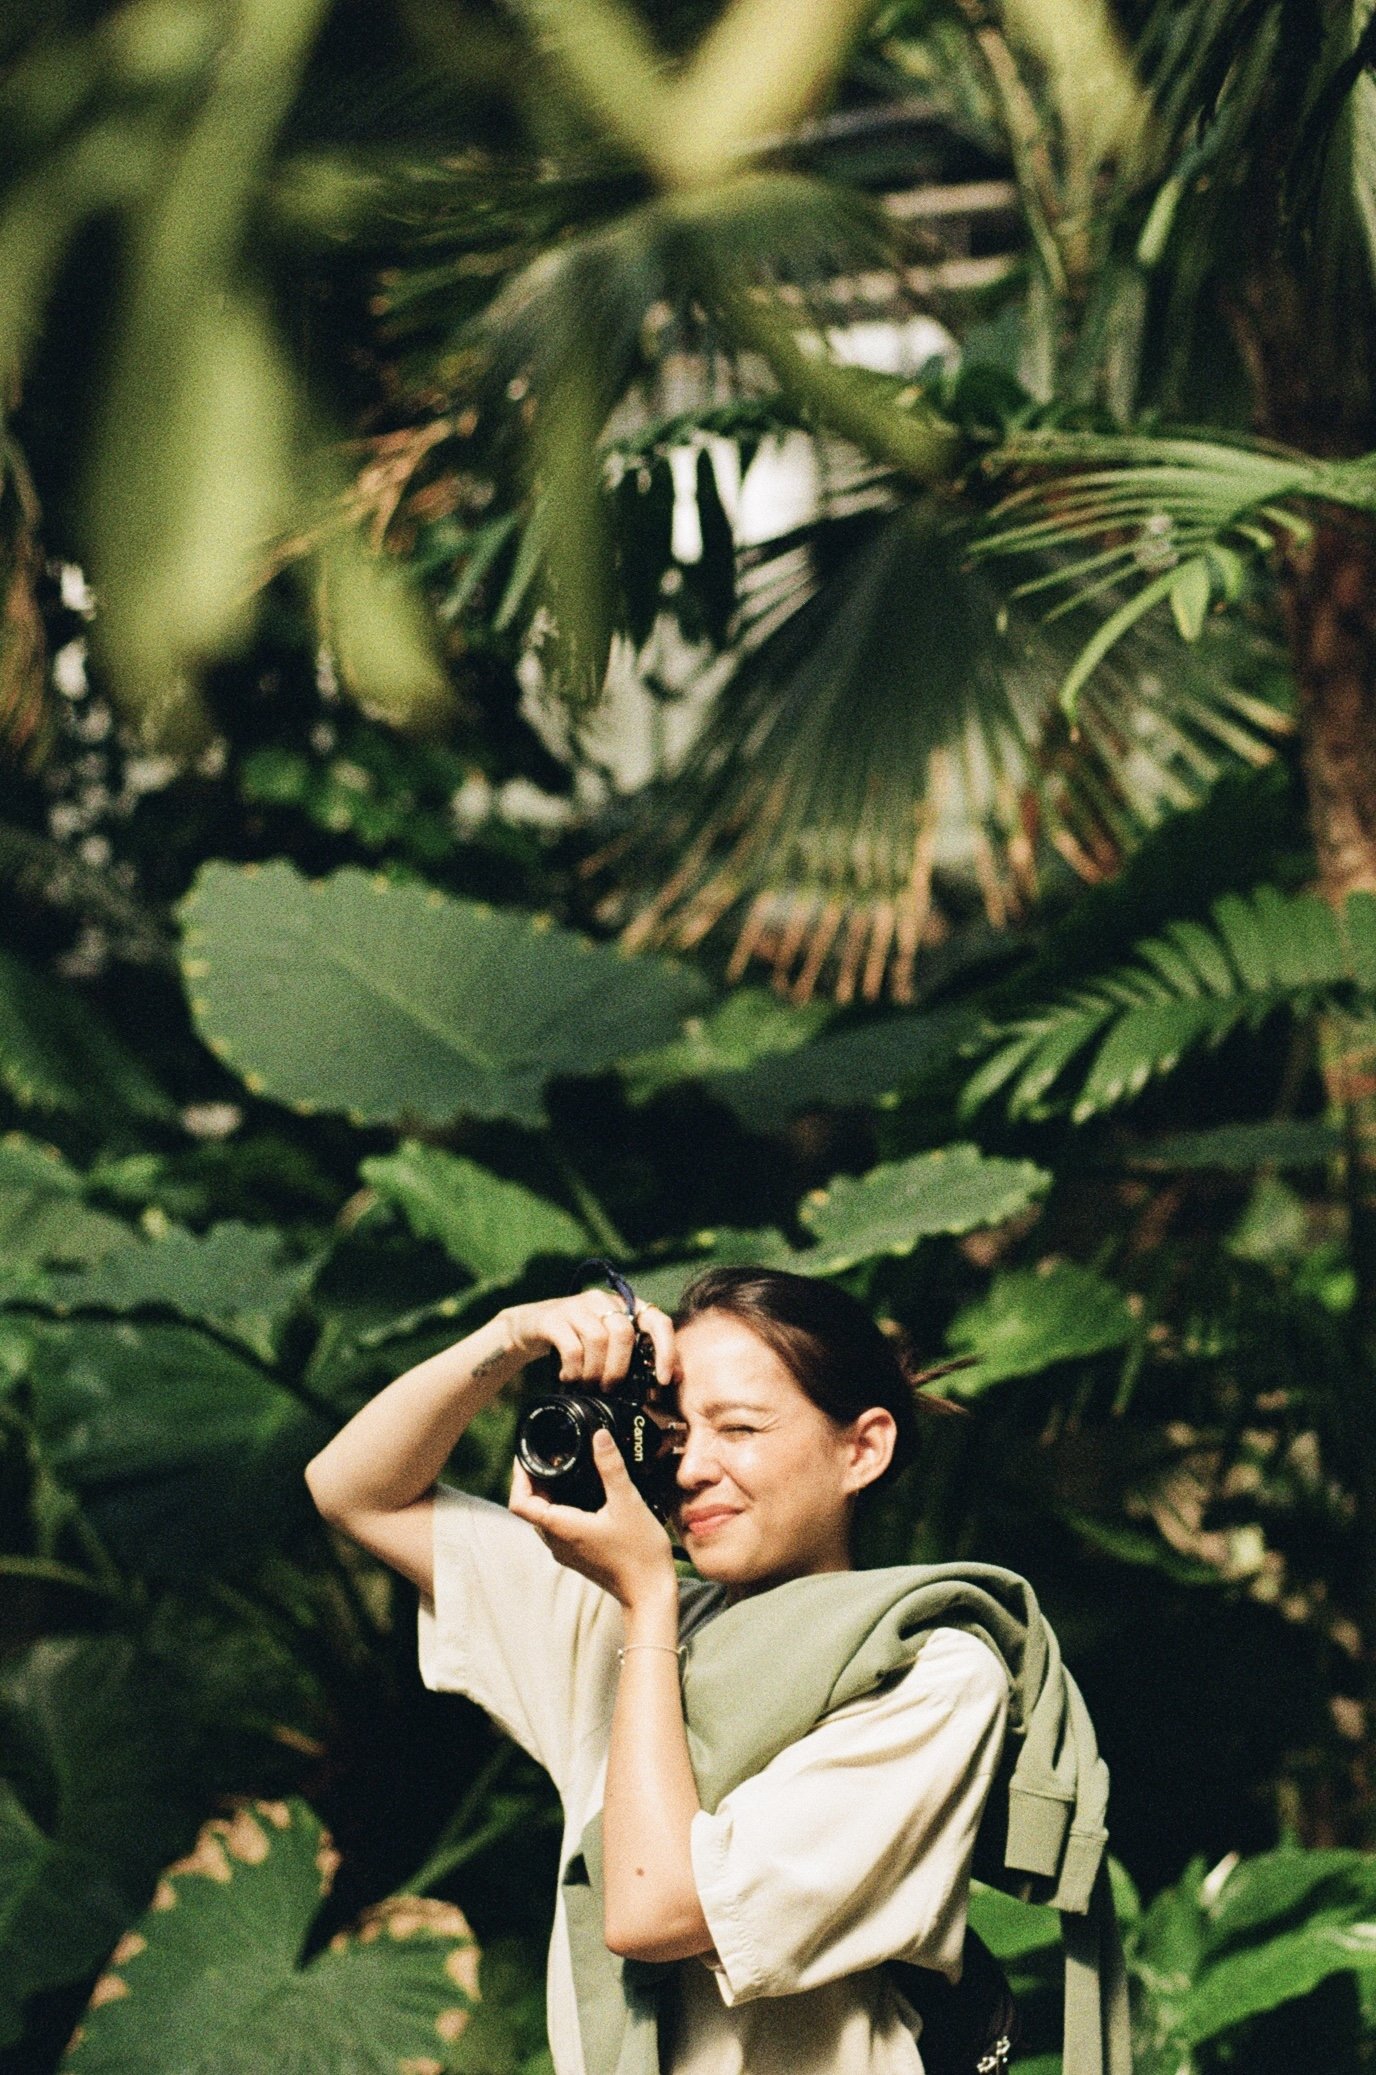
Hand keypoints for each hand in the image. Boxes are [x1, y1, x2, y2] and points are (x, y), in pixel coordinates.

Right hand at [501, 1289, 677, 1387]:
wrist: (530, 1327)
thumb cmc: (577, 1341)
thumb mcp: (608, 1346)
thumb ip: (636, 1357)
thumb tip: (673, 1379)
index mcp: (625, 1306)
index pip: (658, 1320)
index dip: (666, 1350)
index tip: (664, 1380)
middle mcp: (603, 1300)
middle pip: (624, 1334)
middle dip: (619, 1369)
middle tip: (610, 1389)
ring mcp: (577, 1306)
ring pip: (598, 1340)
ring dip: (595, 1371)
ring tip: (588, 1385)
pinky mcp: (554, 1317)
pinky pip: (572, 1347)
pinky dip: (574, 1370)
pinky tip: (569, 1378)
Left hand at [509, 1431, 676, 1610]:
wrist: (650, 1594)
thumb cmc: (639, 1554)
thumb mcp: (628, 1503)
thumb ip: (611, 1468)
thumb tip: (599, 1436)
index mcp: (561, 1528)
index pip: (519, 1502)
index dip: (518, 1476)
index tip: (529, 1456)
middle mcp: (557, 1542)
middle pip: (530, 1507)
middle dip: (534, 1480)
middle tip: (551, 1455)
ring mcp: (567, 1551)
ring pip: (544, 1517)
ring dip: (548, 1494)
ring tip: (566, 1469)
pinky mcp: (578, 1555)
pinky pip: (559, 1527)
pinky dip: (562, 1507)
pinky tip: (584, 1494)